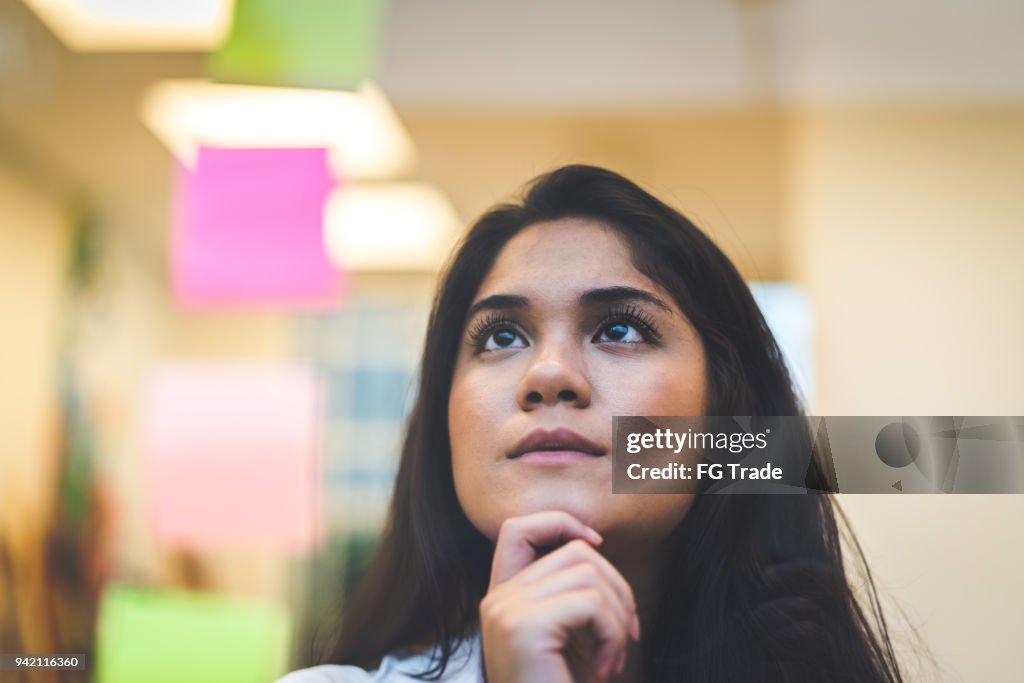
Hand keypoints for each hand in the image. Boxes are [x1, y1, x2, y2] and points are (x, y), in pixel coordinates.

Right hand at [479, 511, 640, 682]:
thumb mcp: (564, 639)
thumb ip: (567, 596)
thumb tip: (592, 544)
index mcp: (501, 599)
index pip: (516, 529)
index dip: (560, 522)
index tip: (596, 545)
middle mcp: (496, 600)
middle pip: (574, 553)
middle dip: (618, 589)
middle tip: (627, 636)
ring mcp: (506, 611)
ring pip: (589, 575)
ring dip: (619, 619)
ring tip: (613, 659)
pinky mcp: (524, 627)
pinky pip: (591, 604)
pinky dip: (613, 635)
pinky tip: (604, 669)